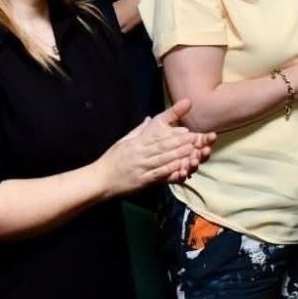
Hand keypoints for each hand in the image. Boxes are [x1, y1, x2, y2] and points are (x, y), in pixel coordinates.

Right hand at [97, 99, 215, 195]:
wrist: (101, 178)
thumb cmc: (113, 159)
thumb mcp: (124, 141)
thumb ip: (139, 130)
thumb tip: (150, 119)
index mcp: (136, 142)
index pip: (157, 135)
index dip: (173, 133)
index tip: (187, 129)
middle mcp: (140, 152)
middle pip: (163, 145)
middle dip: (181, 142)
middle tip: (197, 138)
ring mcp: (141, 166)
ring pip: (163, 158)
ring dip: (180, 154)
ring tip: (194, 150)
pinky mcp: (142, 180)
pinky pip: (158, 174)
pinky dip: (170, 170)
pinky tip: (181, 167)